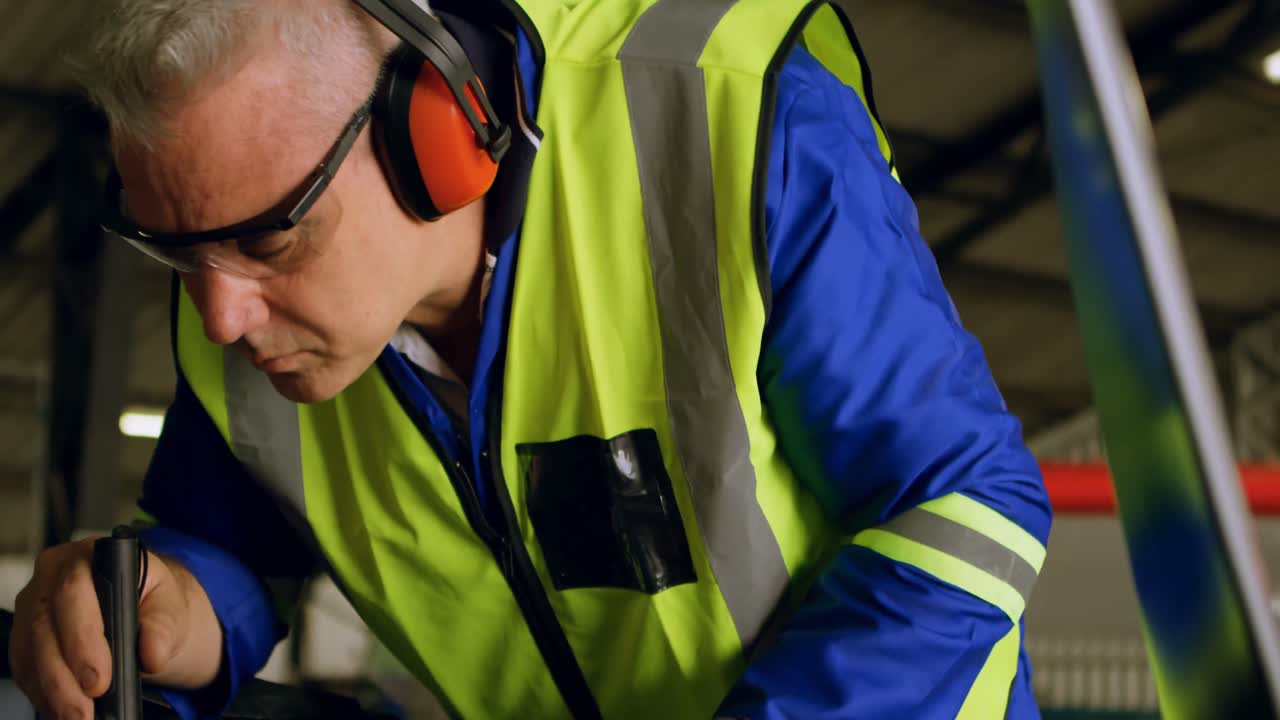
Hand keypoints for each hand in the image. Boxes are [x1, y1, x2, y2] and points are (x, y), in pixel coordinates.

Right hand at [8, 537, 223, 718]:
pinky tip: (63, 708)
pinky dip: (44, 693)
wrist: (145, 609)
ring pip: (30, 651)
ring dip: (52, 691)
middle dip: (64, 676)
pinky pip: (25, 667)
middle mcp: (53, 577)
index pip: (74, 590)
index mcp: (90, 556)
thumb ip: (164, 625)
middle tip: (86, 708)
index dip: (82, 637)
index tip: (99, 677)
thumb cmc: (154, 600)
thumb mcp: (171, 604)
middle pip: (44, 626)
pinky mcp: (26, 636)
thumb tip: (152, 653)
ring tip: (77, 716)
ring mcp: (34, 607)